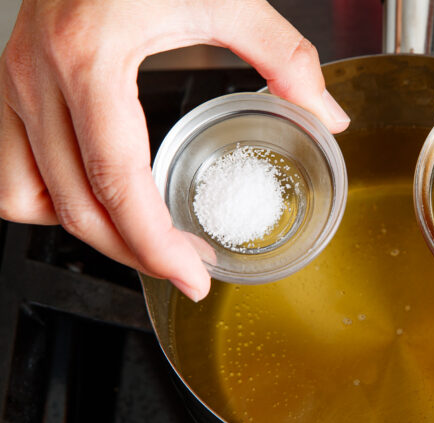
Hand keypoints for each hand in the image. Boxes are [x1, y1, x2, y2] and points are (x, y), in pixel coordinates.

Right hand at [0, 0, 349, 300]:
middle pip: (77, 208)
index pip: (119, 184)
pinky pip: (10, 168)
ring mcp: (15, 81)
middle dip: (136, 254)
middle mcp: (38, 77)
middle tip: (187, 270)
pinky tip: (94, 196)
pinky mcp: (12, 81)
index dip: (157, 246)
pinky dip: (48, 198)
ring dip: (85, 232)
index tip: (194, 277)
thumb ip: (285, 59)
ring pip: (28, 197)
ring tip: (142, 239)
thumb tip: (327, 116)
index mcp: (91, 61)